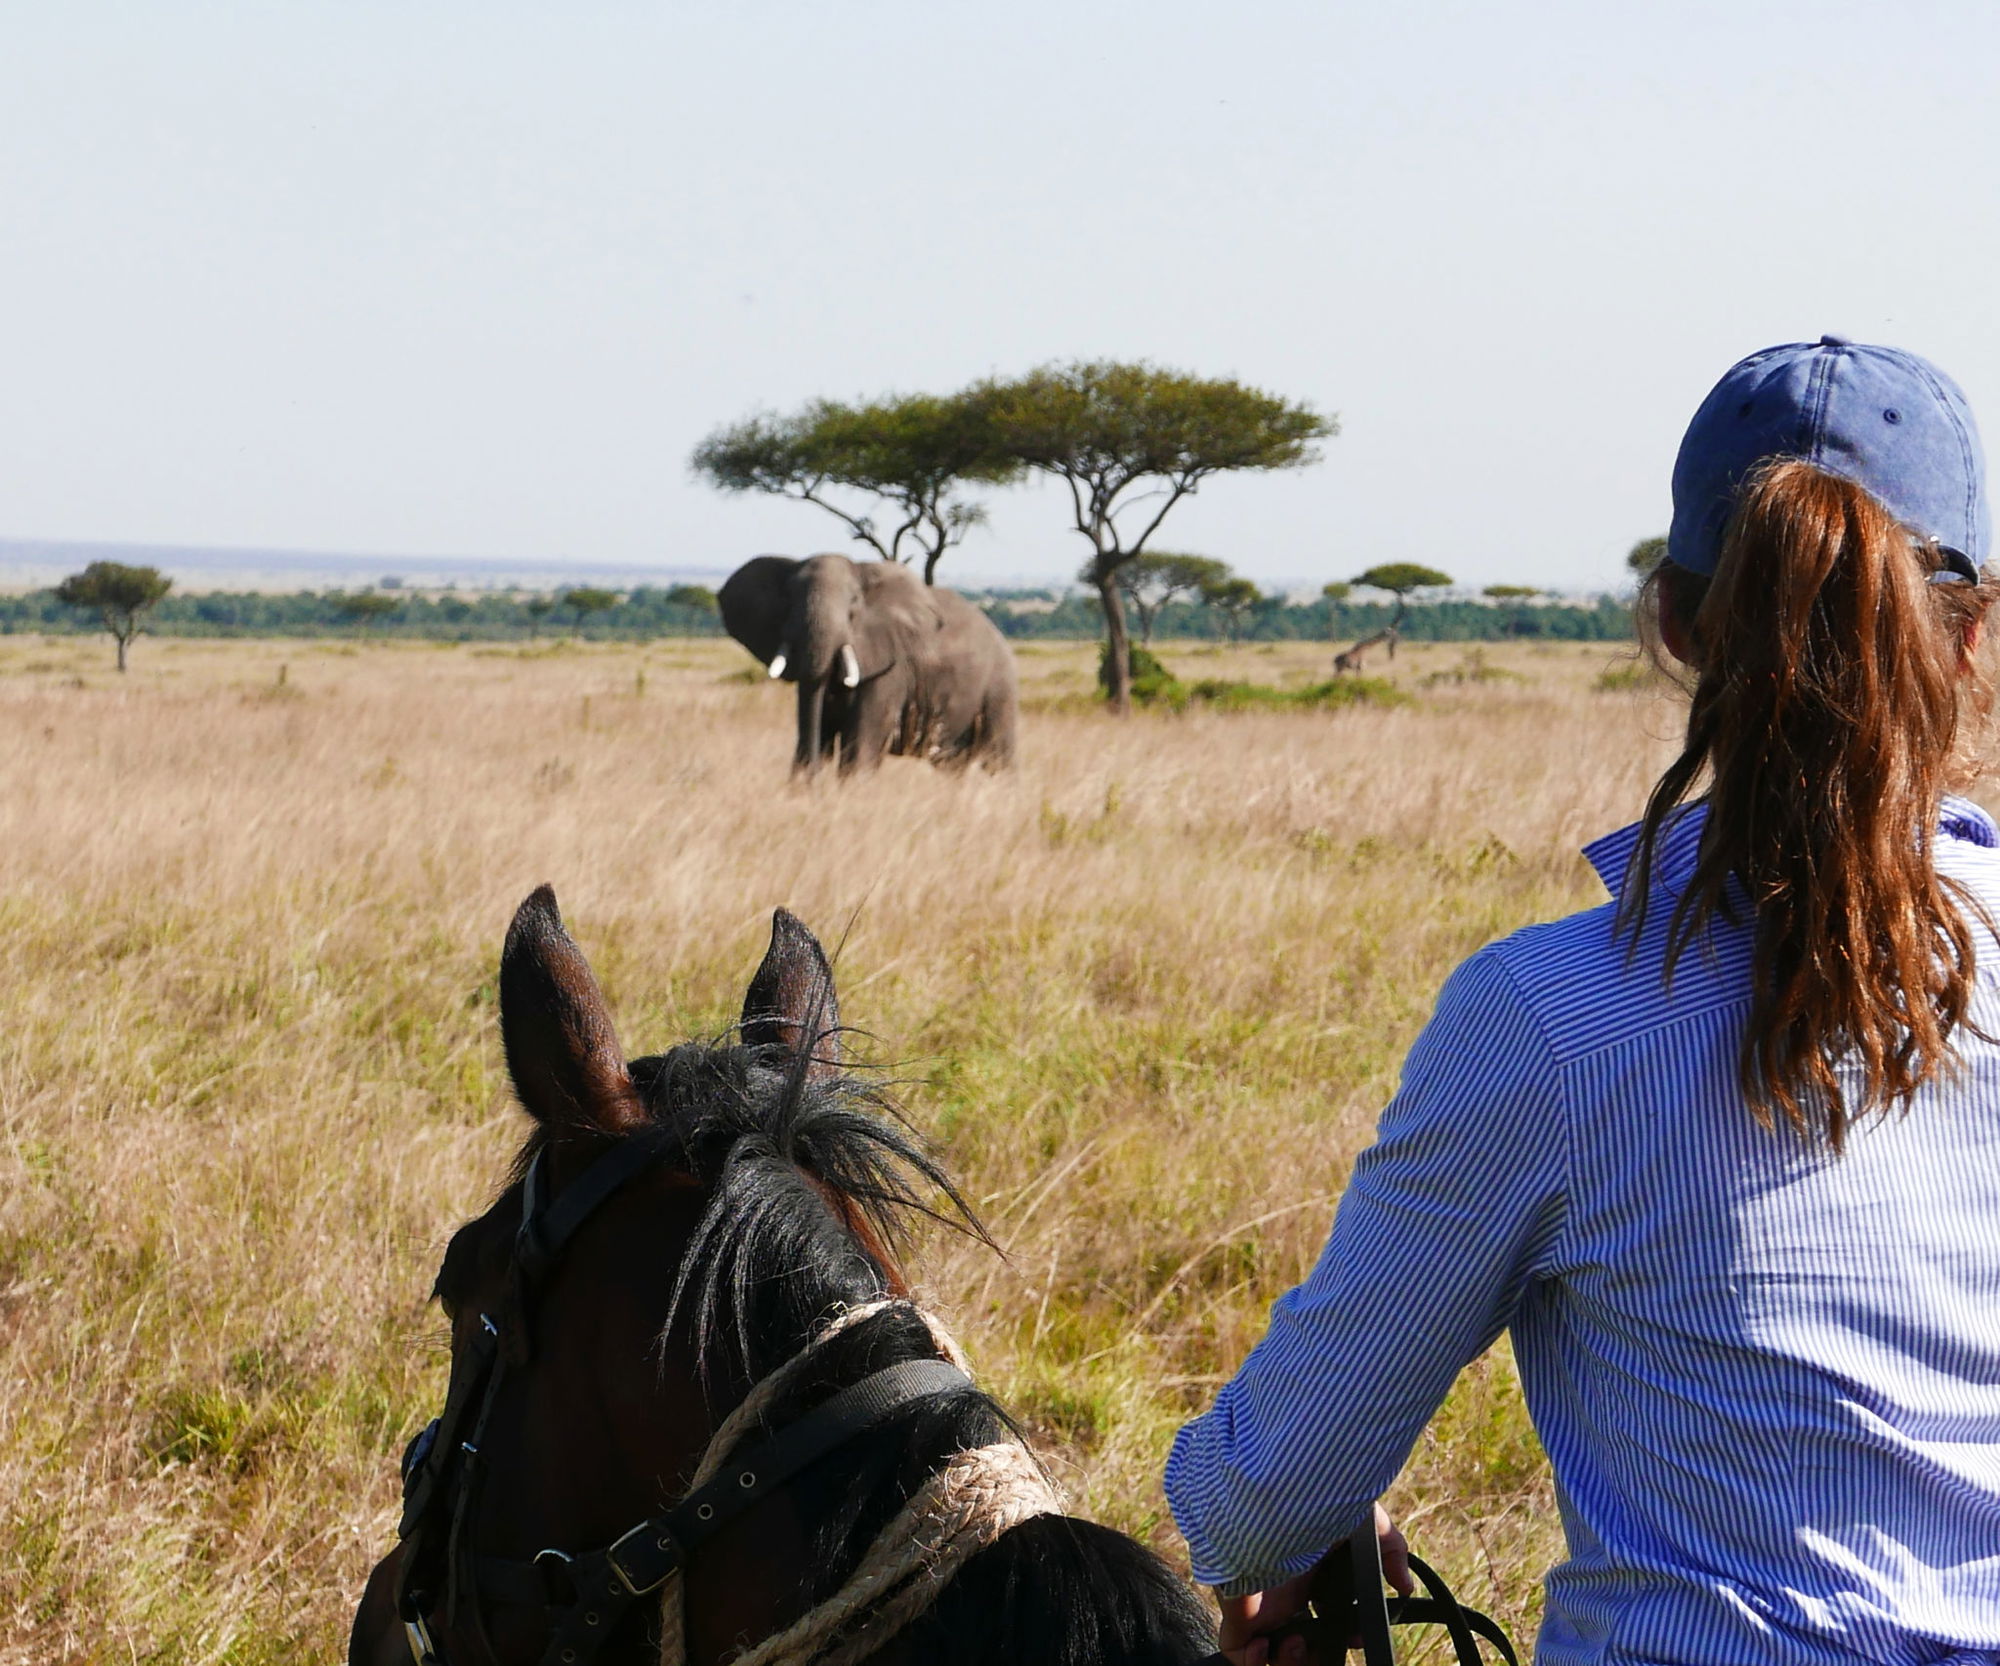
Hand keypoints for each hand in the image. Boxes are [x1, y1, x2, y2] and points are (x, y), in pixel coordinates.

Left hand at [1214, 1504, 1413, 1665]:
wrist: (1273, 1499)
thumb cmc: (1316, 1503)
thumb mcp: (1364, 1522)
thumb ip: (1391, 1552)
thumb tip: (1405, 1587)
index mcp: (1311, 1573)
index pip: (1326, 1616)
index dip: (1342, 1635)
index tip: (1355, 1637)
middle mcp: (1285, 1591)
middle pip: (1301, 1639)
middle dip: (1319, 1653)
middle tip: (1330, 1646)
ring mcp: (1260, 1603)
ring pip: (1271, 1652)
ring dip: (1291, 1661)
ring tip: (1297, 1642)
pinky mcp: (1238, 1612)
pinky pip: (1236, 1652)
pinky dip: (1252, 1661)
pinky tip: (1267, 1645)